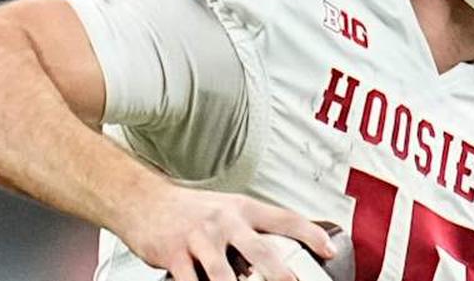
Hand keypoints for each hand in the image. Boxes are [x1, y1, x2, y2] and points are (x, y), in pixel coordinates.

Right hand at [118, 183, 335, 280]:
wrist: (144, 201)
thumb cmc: (191, 210)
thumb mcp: (227, 209)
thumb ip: (251, 230)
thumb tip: (278, 254)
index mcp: (243, 209)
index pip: (285, 218)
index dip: (310, 233)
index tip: (329, 250)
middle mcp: (225, 221)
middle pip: (259, 249)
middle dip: (279, 273)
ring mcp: (200, 238)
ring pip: (223, 273)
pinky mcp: (175, 254)